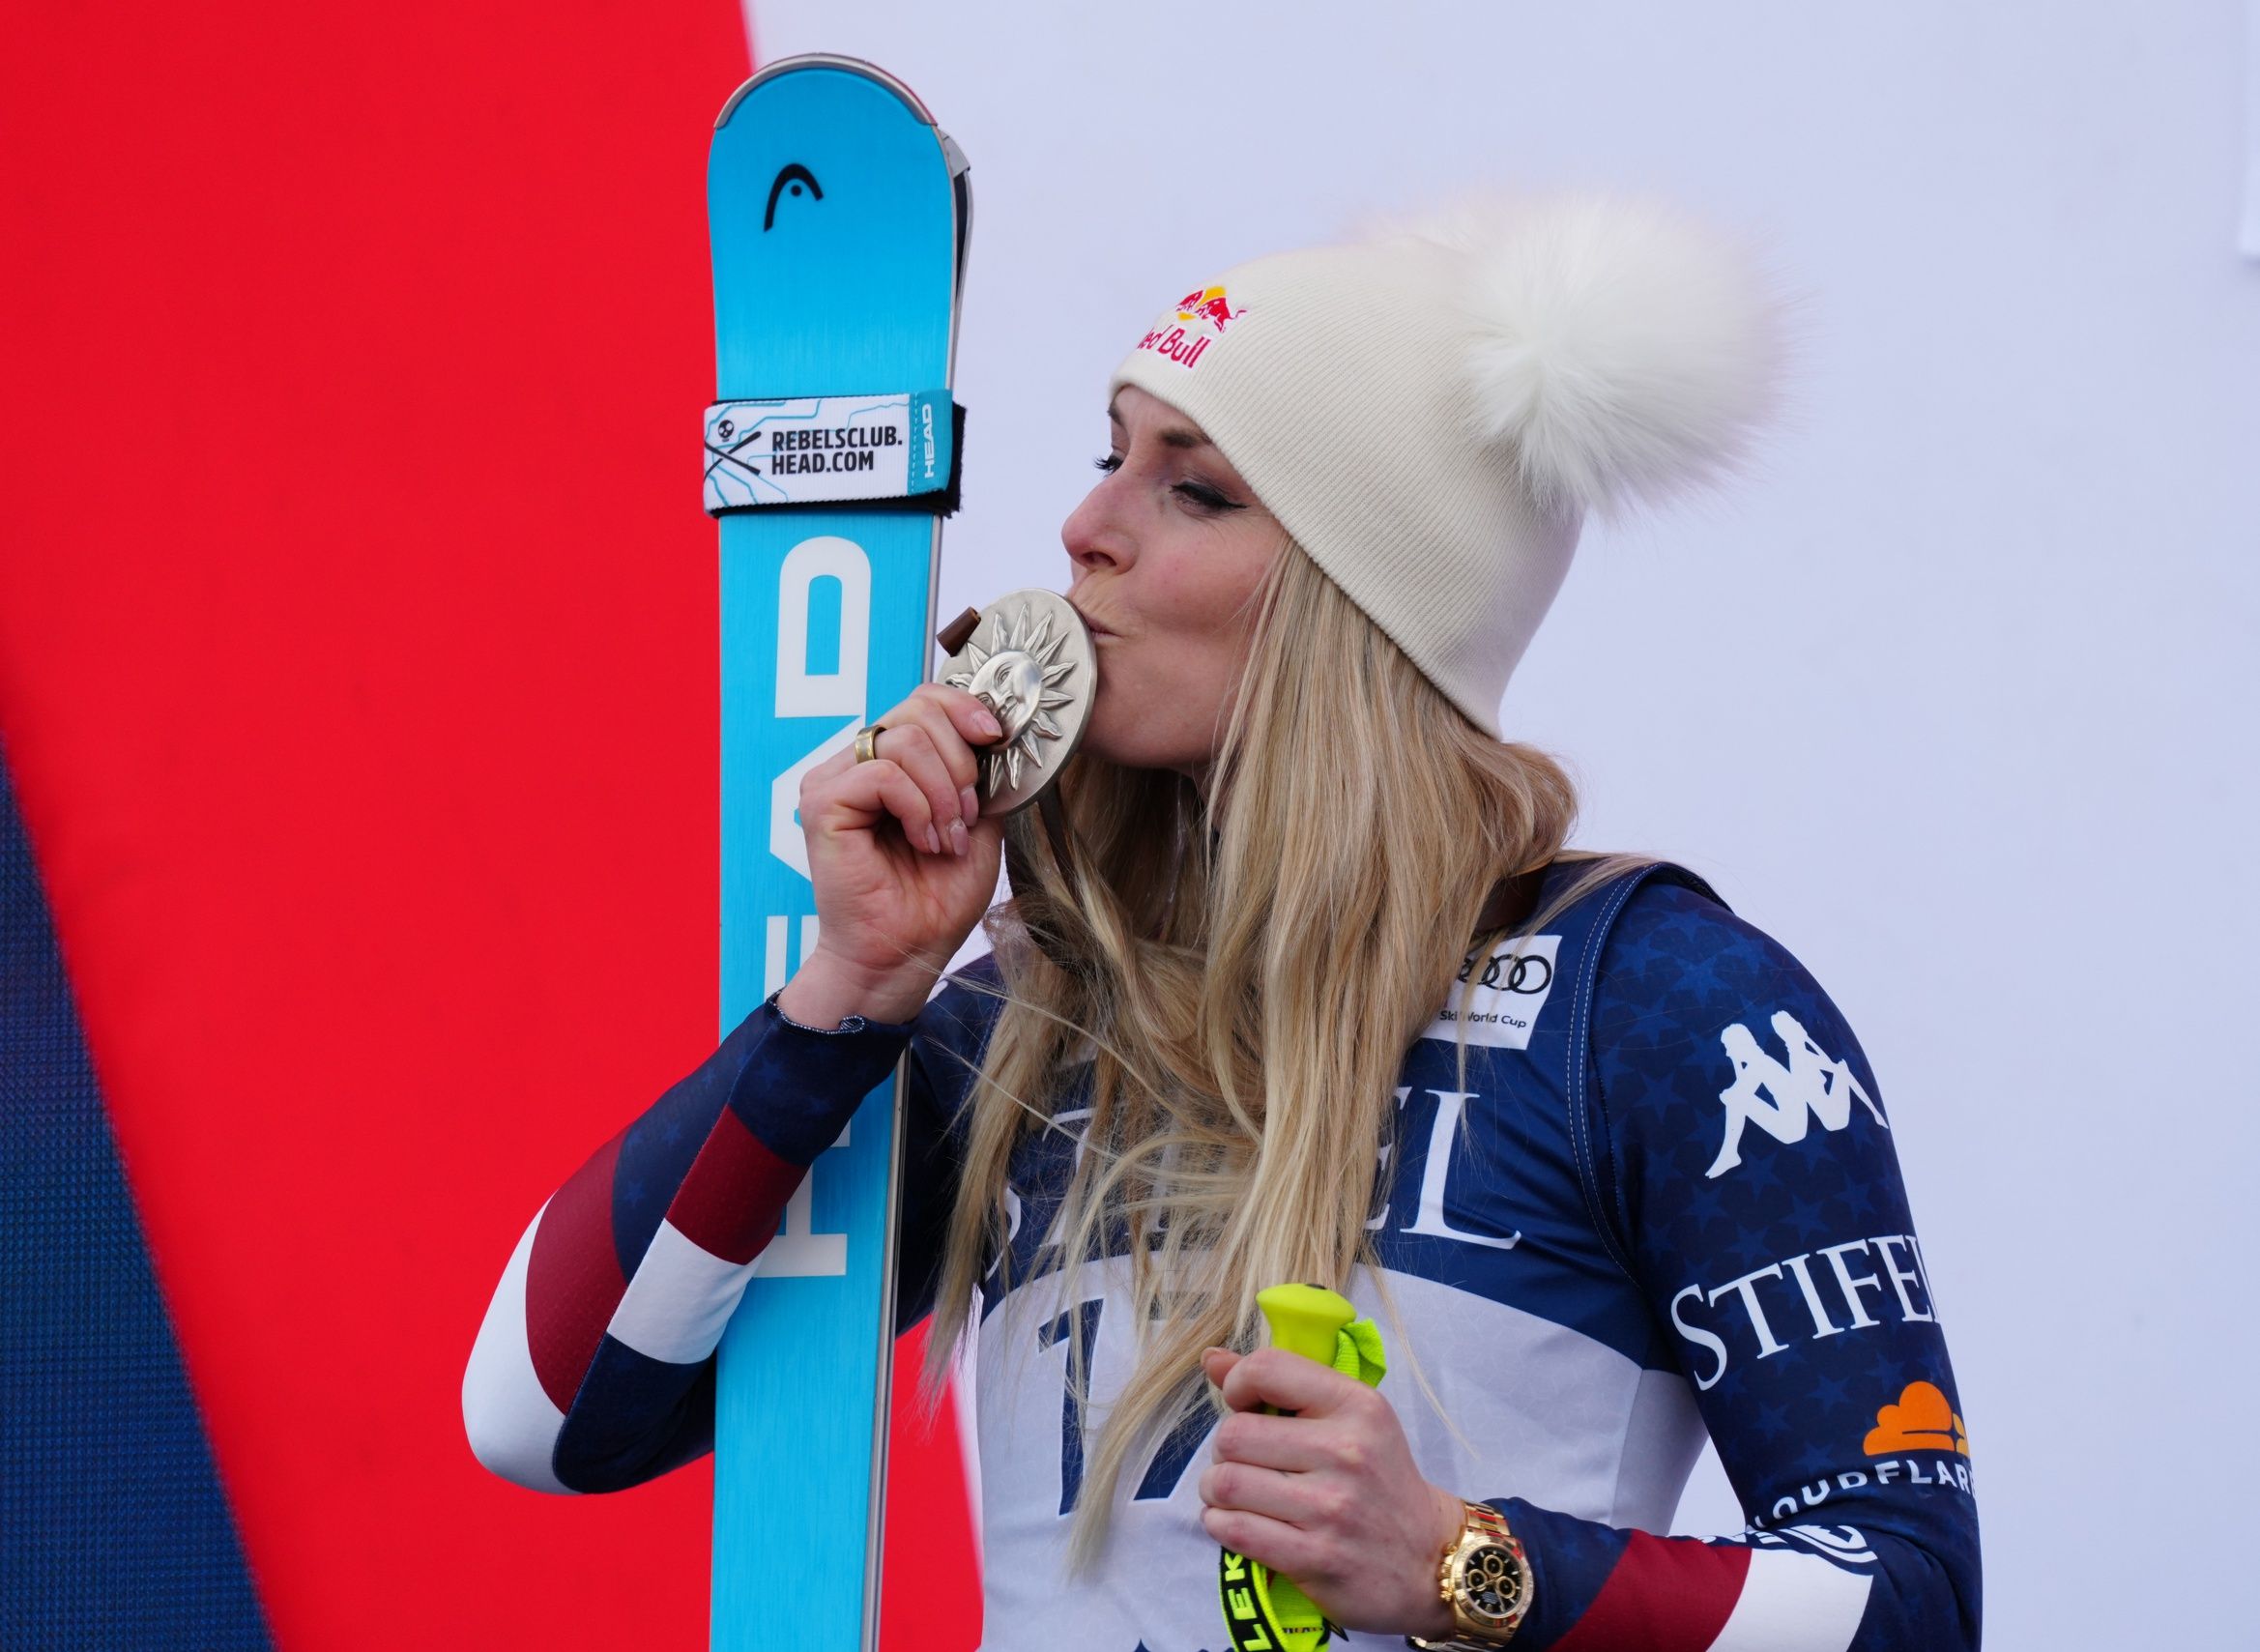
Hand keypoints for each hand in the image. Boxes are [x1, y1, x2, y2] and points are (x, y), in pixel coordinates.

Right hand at [785, 684, 1005, 1023]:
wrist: (906, 954)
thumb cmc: (936, 897)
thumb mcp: (978, 823)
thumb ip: (982, 773)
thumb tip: (1000, 729)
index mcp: (888, 759)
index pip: (924, 699)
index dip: (965, 708)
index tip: (996, 739)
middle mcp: (855, 761)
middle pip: (918, 710)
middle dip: (961, 762)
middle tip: (968, 816)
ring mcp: (834, 779)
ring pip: (905, 739)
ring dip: (944, 793)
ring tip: (946, 839)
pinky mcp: (823, 802)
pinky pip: (883, 773)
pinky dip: (919, 808)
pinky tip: (924, 842)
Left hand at [1198, 1346, 1463, 1639]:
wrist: (1430, 1559)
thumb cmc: (1379, 1481)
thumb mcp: (1350, 1420)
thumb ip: (1281, 1384)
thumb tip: (1211, 1358)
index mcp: (1356, 1405)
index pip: (1267, 1368)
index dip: (1238, 1384)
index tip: (1244, 1406)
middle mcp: (1346, 1451)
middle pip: (1234, 1434)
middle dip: (1224, 1451)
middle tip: (1244, 1463)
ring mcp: (1331, 1508)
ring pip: (1226, 1483)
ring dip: (1216, 1492)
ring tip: (1234, 1496)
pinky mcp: (1316, 1557)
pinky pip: (1235, 1530)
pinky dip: (1220, 1525)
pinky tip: (1236, 1523)